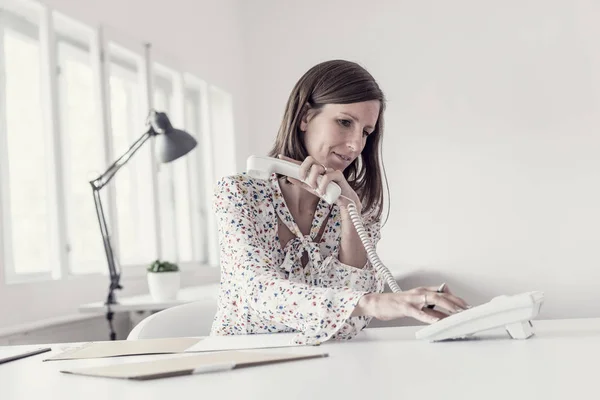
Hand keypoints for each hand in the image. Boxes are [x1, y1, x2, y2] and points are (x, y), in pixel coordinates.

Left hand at [277, 154, 361, 211]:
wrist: (343, 199)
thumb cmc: (328, 192)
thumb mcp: (311, 188)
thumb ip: (301, 183)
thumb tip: (288, 177)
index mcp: (314, 170)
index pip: (301, 162)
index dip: (291, 160)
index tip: (281, 156)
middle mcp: (322, 168)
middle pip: (309, 160)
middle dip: (303, 169)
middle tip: (304, 179)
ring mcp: (330, 170)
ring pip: (317, 168)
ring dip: (313, 180)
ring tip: (316, 189)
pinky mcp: (338, 175)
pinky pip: (328, 176)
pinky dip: (323, 186)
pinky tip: (322, 192)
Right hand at [354, 285, 469, 323]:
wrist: (377, 303)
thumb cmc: (396, 304)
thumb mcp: (415, 302)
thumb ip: (429, 304)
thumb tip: (444, 309)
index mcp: (422, 291)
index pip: (443, 292)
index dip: (456, 298)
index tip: (468, 305)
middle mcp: (419, 292)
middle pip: (441, 294)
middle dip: (456, 302)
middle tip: (468, 309)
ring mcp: (412, 299)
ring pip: (433, 300)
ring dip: (447, 306)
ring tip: (458, 313)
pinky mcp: (404, 307)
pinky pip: (419, 312)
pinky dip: (429, 316)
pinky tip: (437, 320)